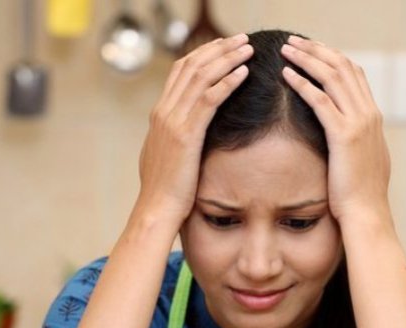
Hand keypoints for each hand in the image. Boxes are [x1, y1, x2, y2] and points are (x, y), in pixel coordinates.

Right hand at [134, 35, 252, 225]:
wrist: (157, 210)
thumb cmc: (166, 191)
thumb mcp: (167, 157)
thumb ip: (175, 139)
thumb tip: (186, 135)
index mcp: (160, 115)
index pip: (180, 71)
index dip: (204, 54)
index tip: (225, 46)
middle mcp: (164, 112)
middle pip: (191, 66)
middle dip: (219, 49)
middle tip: (242, 39)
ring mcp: (173, 122)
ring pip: (201, 77)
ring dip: (227, 58)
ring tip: (248, 48)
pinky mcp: (186, 135)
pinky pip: (209, 99)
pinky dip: (227, 82)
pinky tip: (244, 73)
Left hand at [280, 36, 390, 224]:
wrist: (366, 214)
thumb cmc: (360, 195)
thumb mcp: (363, 160)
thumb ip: (357, 142)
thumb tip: (347, 137)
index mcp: (373, 118)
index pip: (354, 74)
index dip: (332, 57)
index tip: (311, 49)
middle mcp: (369, 114)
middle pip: (343, 67)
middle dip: (317, 50)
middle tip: (295, 40)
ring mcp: (359, 123)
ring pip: (332, 76)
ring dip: (307, 58)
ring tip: (287, 49)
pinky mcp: (344, 136)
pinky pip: (320, 100)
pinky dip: (302, 83)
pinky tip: (286, 74)